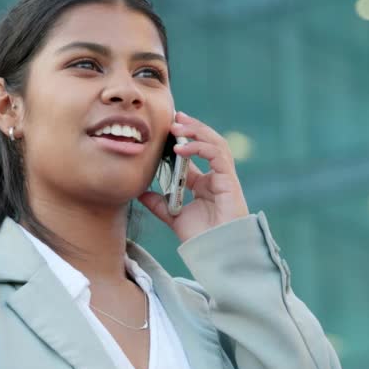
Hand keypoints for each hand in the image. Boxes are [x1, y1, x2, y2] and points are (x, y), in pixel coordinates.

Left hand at [137, 111, 250, 242]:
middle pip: (206, 142)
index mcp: (203, 183)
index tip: (166, 127)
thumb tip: (138, 191)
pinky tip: (181, 148)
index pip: (193, 153)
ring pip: (215, 143)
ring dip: (196, 131)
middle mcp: (215, 176)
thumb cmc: (199, 237)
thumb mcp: (172, 215)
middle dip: (191, 127)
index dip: (182, 138)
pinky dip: (199, 147)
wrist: (215, 251)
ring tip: (177, 126)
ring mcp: (224, 177)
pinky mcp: (229, 180)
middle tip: (174, 117)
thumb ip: (158, 203)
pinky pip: (217, 155)